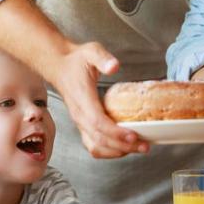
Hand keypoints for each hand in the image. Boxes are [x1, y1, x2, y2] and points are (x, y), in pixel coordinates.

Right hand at [49, 41, 146, 158]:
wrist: (59, 66)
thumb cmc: (75, 61)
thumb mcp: (91, 51)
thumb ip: (103, 58)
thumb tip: (114, 66)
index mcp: (82, 99)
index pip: (98, 122)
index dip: (116, 132)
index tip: (133, 135)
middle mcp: (80, 115)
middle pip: (100, 139)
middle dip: (123, 146)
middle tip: (144, 145)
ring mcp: (80, 122)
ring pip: (96, 146)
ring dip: (117, 152)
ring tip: (137, 148)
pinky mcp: (83, 125)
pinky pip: (94, 145)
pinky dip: (109, 151)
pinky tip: (124, 148)